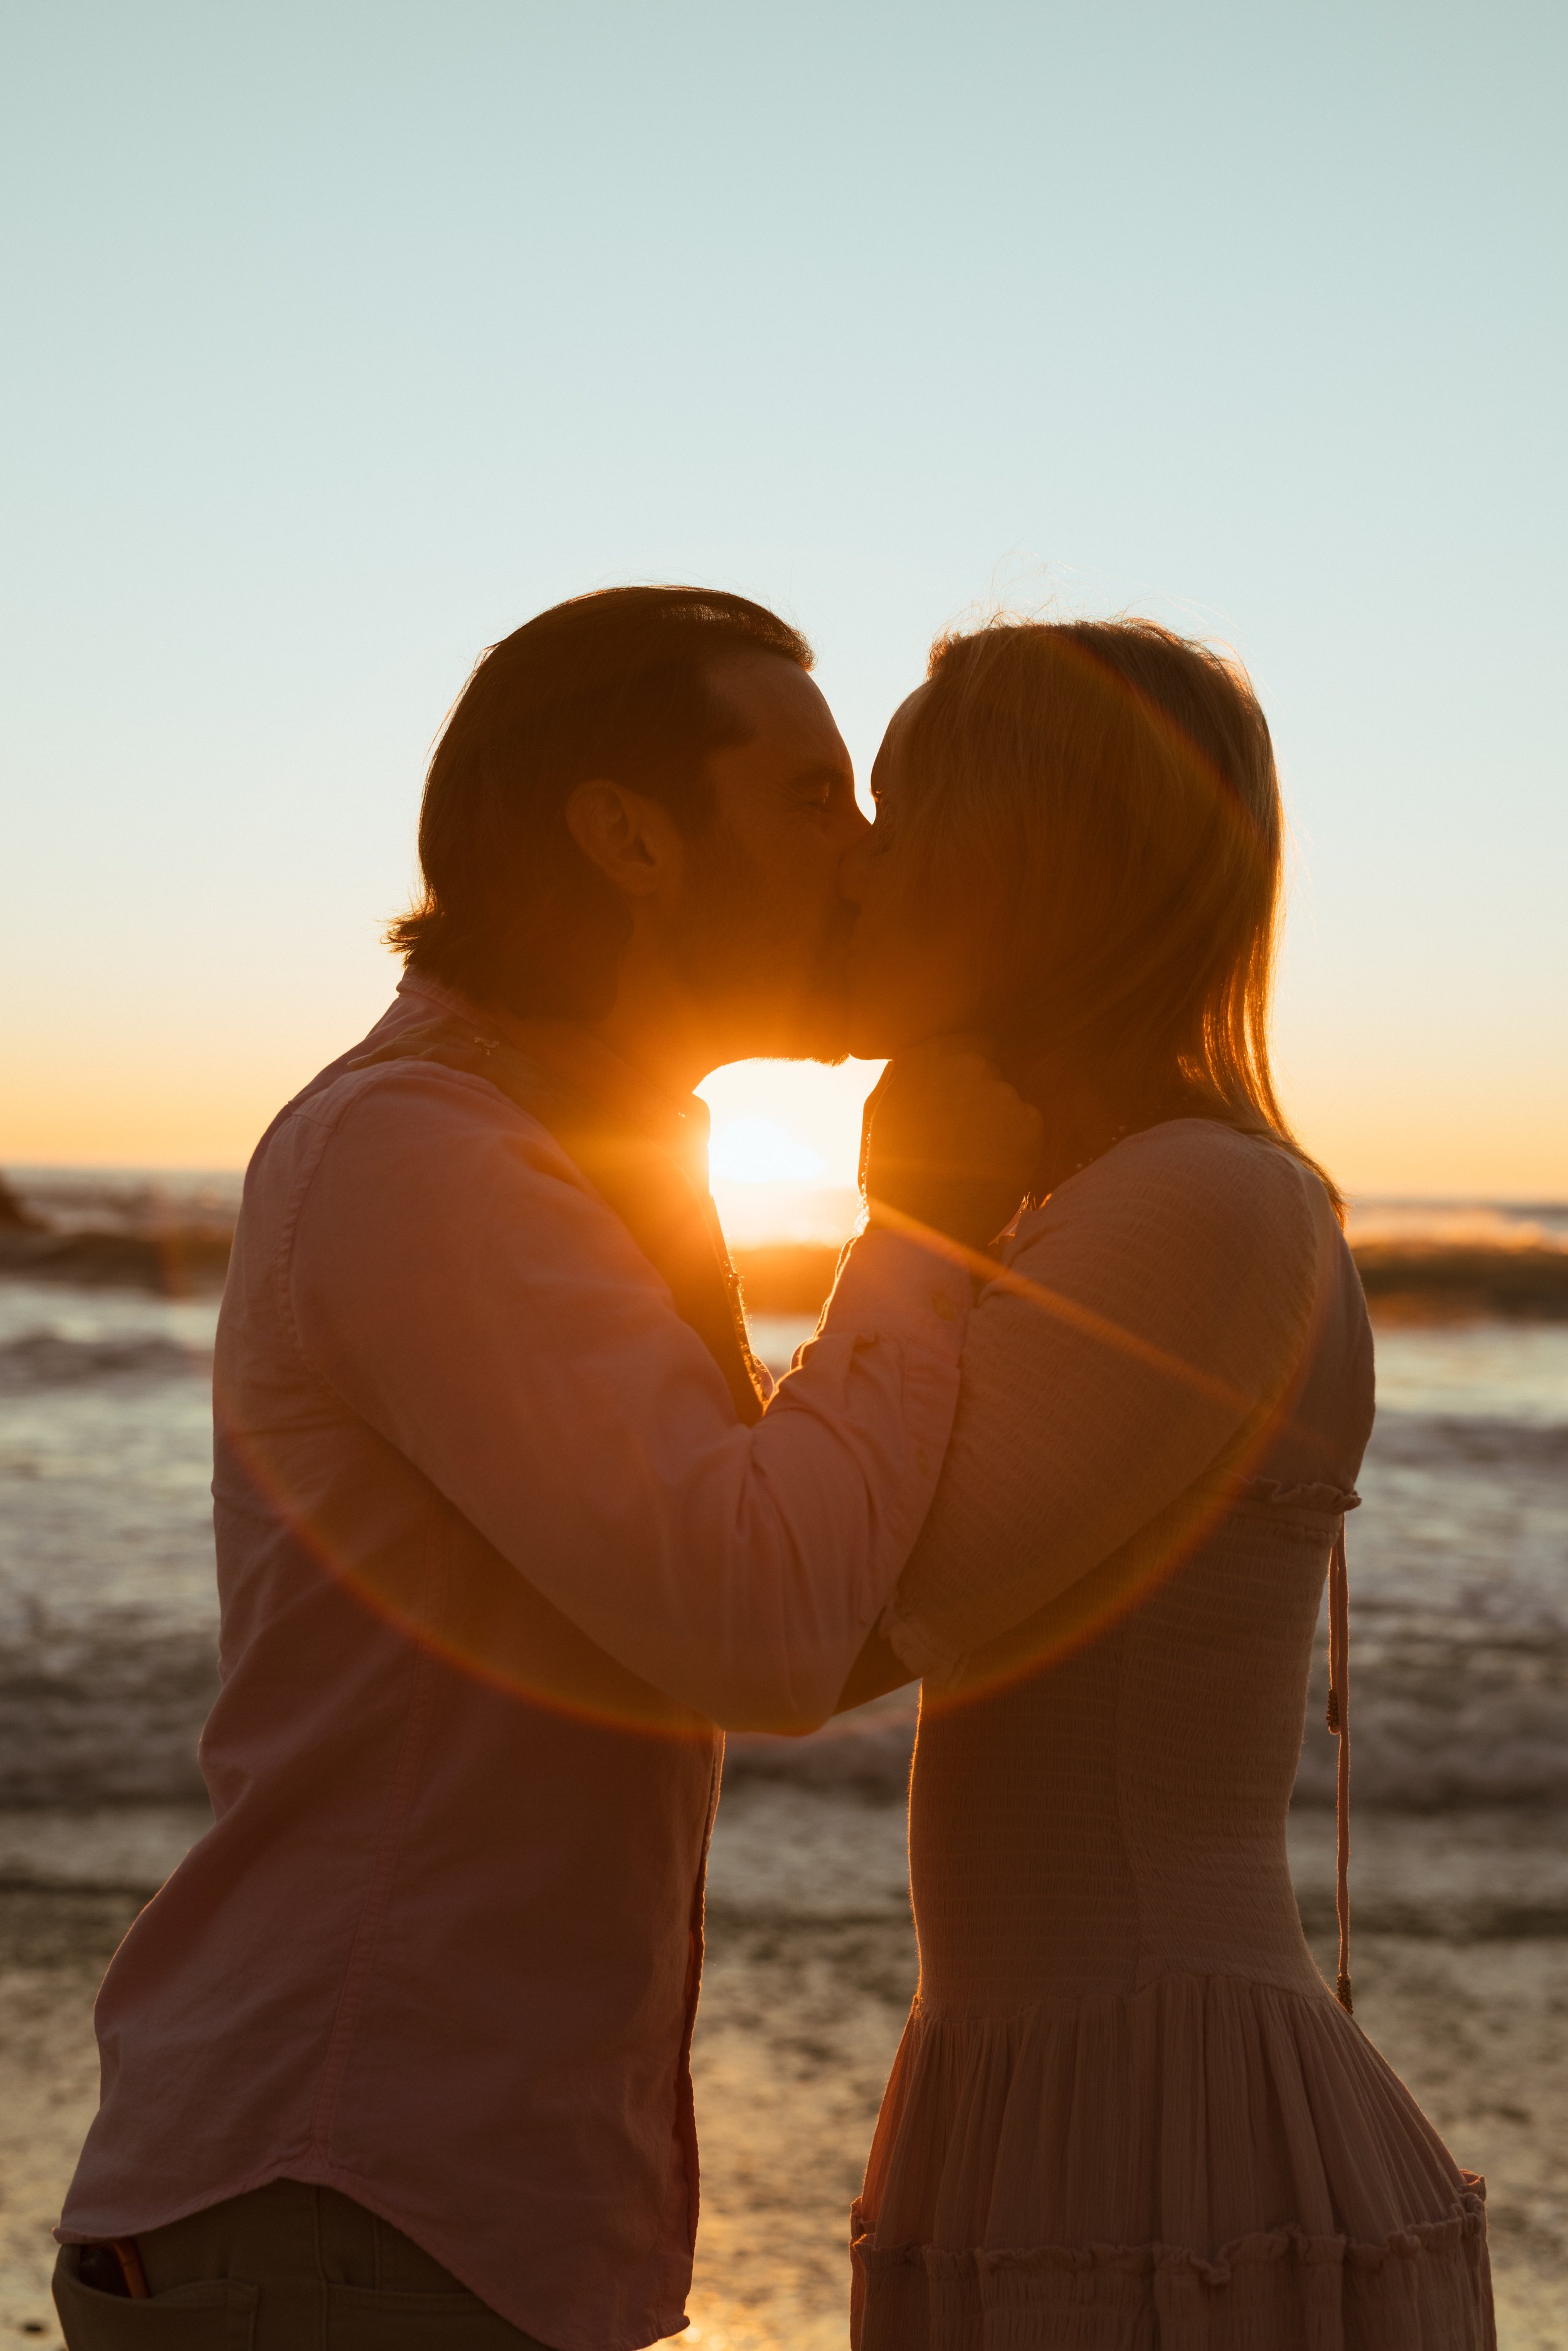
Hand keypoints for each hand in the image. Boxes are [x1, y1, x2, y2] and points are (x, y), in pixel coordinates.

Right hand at [860, 1036, 1042, 1252]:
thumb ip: (905, 1071)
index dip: (965, 1073)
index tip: (959, 1101)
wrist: (922, 1235)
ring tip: (973, 1160)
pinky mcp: (1029, 1121)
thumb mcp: (879, 1113)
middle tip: (963, 1138)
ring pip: (1010, 1097)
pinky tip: (991, 1170)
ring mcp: (999, 1091)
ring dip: (999, 1121)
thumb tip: (930, 1048)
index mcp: (922, 1056)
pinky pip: (1030, 1123)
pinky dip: (1018, 1145)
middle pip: (992, 1068)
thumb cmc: (892, 1177)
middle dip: (981, 1096)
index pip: (966, 1043)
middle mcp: (963, 1064)